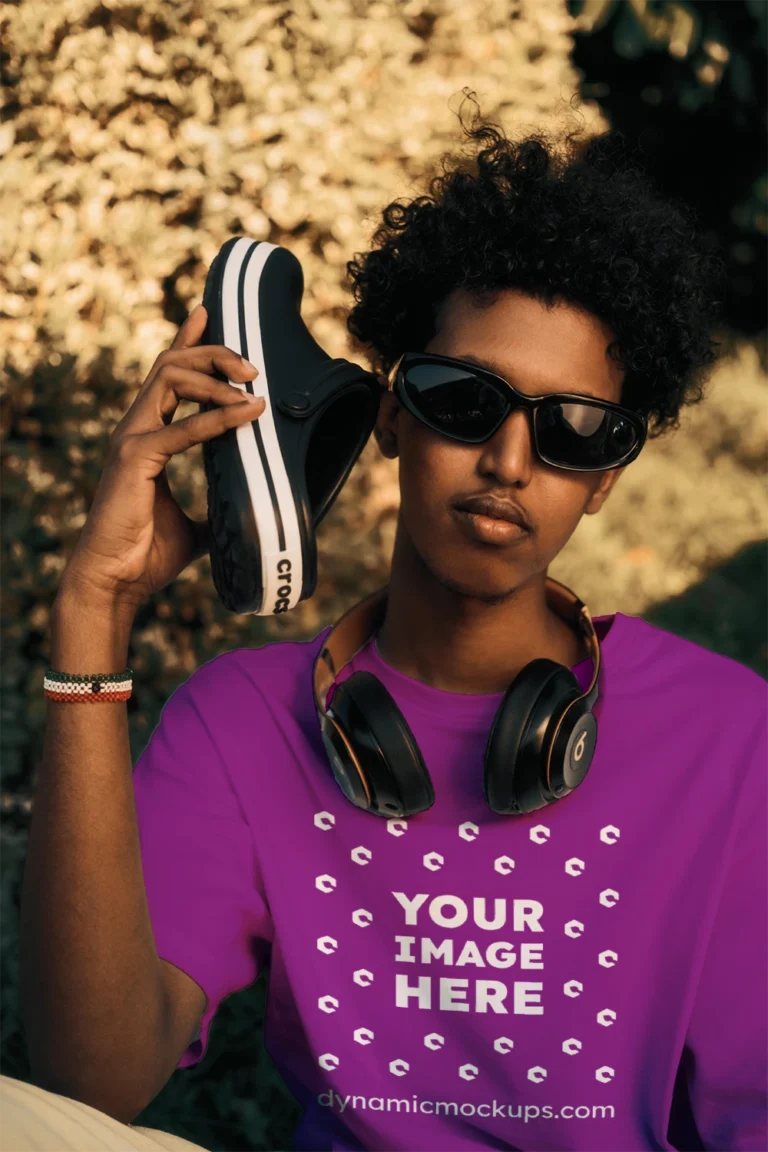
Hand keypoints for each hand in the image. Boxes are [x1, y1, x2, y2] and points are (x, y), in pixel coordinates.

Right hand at [57, 304, 265, 610]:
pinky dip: (218, 418)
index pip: (166, 375)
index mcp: (145, 436)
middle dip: (214, 353)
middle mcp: (134, 428)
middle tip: (254, 368)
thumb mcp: (195, 528)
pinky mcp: (135, 458)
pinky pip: (182, 427)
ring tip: (253, 389)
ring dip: (216, 377)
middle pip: (172, 365)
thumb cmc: (145, 555)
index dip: (187, 341)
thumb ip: (216, 510)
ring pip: (171, 377)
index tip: (209, 313)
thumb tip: (249, 516)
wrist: (114, 582)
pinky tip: (248, 414)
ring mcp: (131, 438)